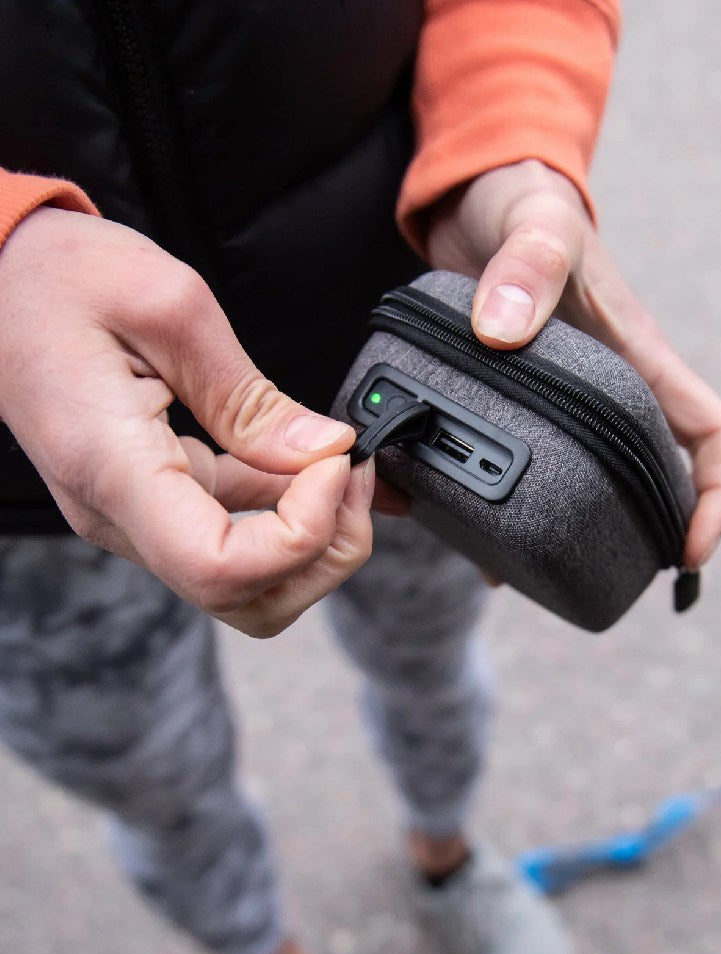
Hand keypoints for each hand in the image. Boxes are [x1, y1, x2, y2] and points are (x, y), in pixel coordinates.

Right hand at [0, 208, 373, 636]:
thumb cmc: (58, 278)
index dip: (301, 534)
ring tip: (342, 463)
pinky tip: (320, 466)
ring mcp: (135, 517)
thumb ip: (251, 395)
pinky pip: (235, 537)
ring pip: (249, 583)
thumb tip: (325, 451)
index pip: (221, 569)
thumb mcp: (169, 304)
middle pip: (248, 599)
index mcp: (113, 468)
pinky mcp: (153, 502)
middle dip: (326, 550)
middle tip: (355, 470)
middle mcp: (119, 514)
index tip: (334, 464)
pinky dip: (291, 515)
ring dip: (315, 538)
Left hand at [425, 160, 720, 568]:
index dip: (719, 497)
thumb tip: (504, 329)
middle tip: (614, 584)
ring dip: (583, 537)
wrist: (474, 199)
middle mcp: (613, 394)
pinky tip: (483, 553)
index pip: (713, 435)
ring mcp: (569, 409)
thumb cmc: (522, 204)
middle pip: (661, 482)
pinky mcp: (522, 412)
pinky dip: (513, 517)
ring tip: (543, 582)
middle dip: (652, 539)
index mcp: (640, 359)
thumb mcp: (533, 225)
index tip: (692, 552)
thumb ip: (528, 266)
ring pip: (597, 489)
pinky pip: (531, 474)